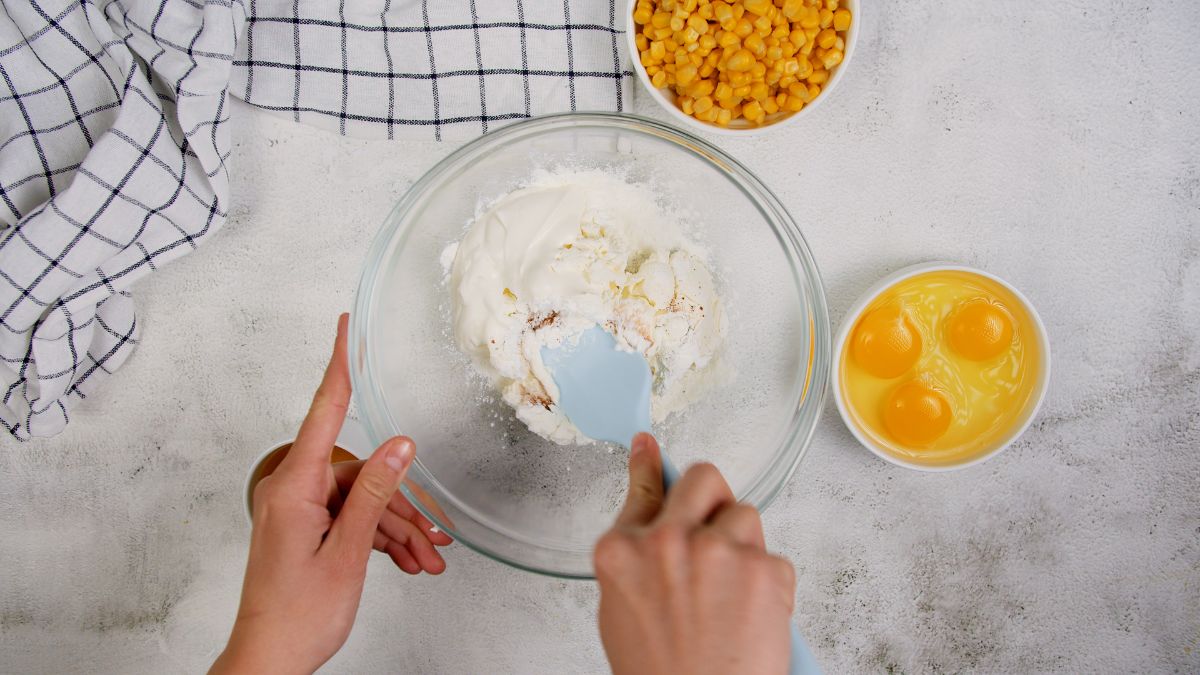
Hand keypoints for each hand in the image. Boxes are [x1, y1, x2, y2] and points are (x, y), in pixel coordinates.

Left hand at [212, 314, 451, 673]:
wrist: (269, 662)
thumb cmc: (296, 617)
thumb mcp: (347, 552)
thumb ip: (375, 494)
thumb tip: (399, 445)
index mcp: (293, 487)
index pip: (323, 410)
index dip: (340, 366)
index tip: (346, 327)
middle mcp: (292, 491)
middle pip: (361, 474)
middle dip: (401, 505)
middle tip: (434, 537)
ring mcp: (298, 511)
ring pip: (362, 501)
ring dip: (396, 530)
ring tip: (426, 561)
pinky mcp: (305, 529)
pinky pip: (351, 519)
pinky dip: (379, 539)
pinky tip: (406, 561)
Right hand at [594, 433, 795, 674]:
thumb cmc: (661, 673)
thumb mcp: (623, 609)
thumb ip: (636, 557)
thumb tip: (649, 523)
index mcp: (623, 551)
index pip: (643, 488)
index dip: (650, 465)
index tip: (649, 445)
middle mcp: (668, 541)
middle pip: (704, 478)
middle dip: (713, 499)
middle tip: (716, 531)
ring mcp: (718, 551)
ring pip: (746, 515)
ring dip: (744, 545)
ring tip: (732, 594)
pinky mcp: (763, 569)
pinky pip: (775, 558)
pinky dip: (770, 585)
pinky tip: (752, 617)